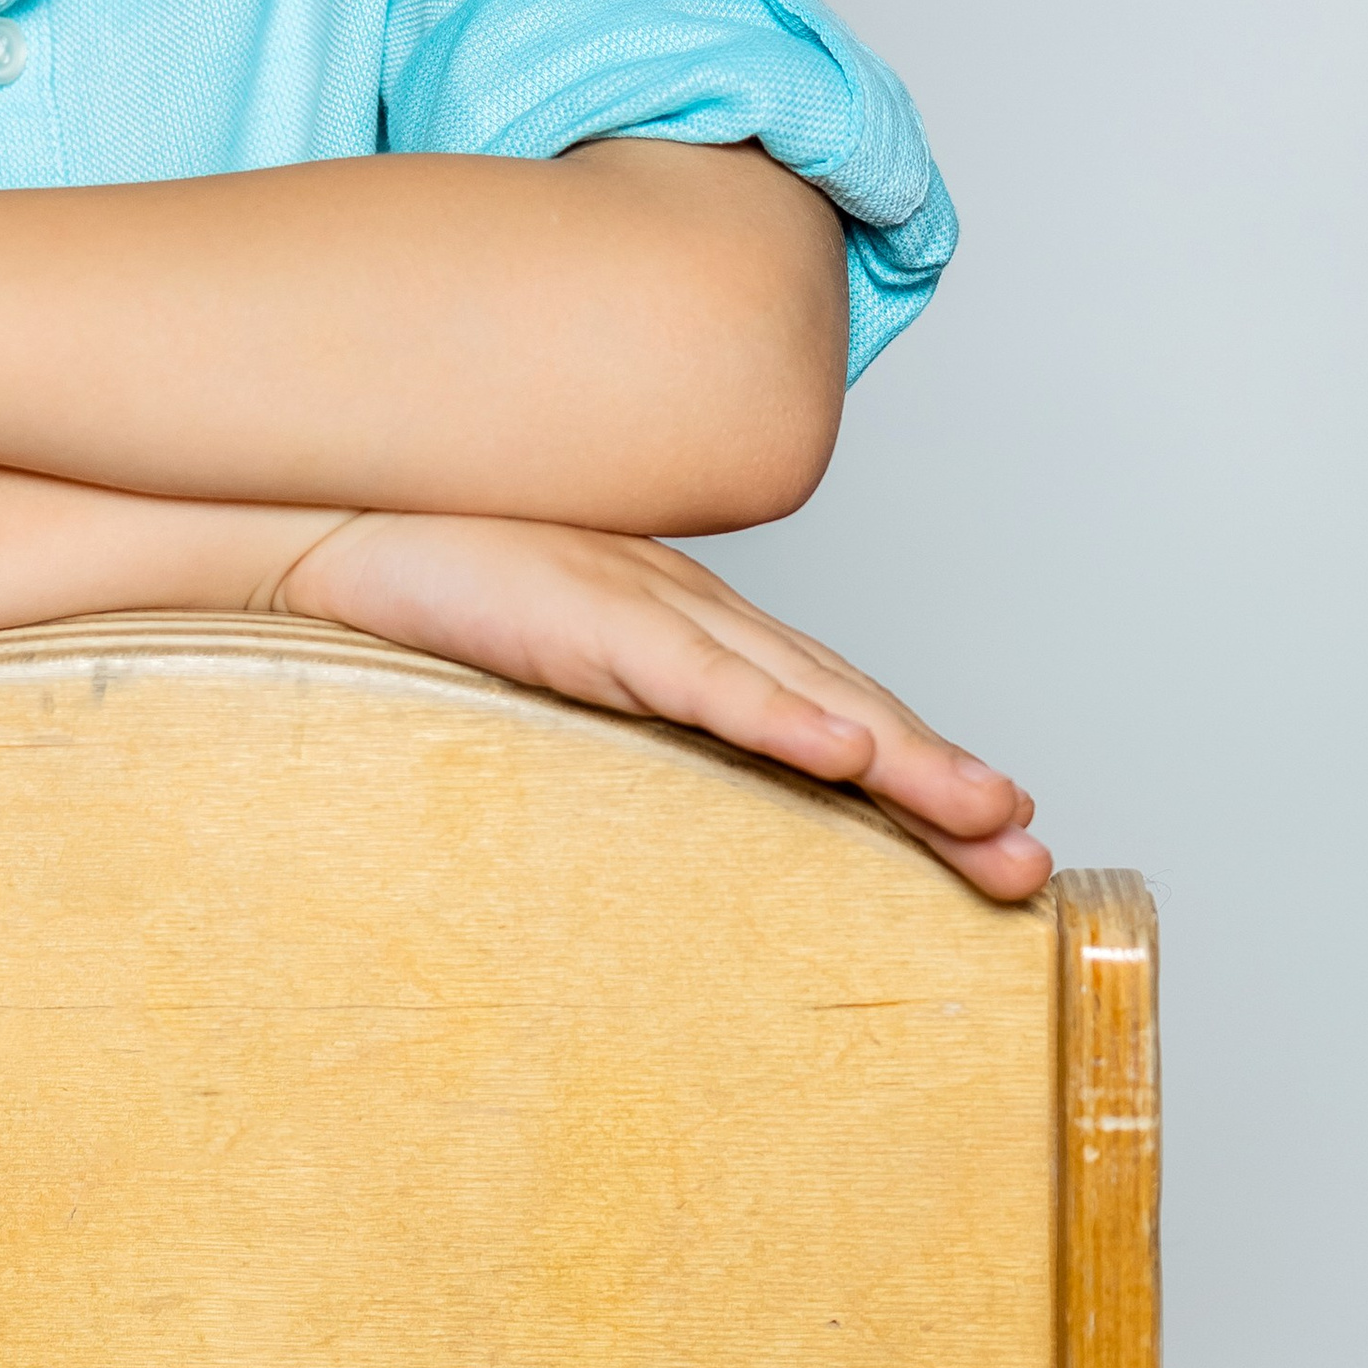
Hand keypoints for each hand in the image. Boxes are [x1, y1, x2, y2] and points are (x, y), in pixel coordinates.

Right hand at [274, 512, 1049, 900]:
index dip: (917, 767)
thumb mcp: (553, 661)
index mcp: (689, 631)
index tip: (998, 835)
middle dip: (944, 779)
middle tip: (1028, 854)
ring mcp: (651, 606)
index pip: (826, 706)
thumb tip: (670, 784)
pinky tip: (846, 751)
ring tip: (989, 817)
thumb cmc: (440, 587)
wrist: (340, 513)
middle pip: (845, 703)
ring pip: (803, 691)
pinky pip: (701, 676)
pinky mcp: (595, 615)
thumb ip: (623, 701)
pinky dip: (779, 712)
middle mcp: (694, 611)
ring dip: (905, 757)